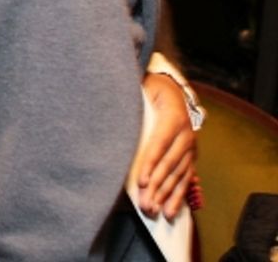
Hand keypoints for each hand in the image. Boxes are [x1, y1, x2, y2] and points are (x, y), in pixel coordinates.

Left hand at [136, 72, 195, 218]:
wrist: (173, 88)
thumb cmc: (150, 90)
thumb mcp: (141, 89)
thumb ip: (130, 103)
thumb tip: (108, 116)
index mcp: (173, 116)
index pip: (160, 143)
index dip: (150, 163)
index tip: (140, 181)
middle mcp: (186, 134)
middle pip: (170, 164)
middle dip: (157, 186)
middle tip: (145, 204)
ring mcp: (190, 147)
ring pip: (178, 175)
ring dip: (166, 195)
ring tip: (156, 211)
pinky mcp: (190, 156)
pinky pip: (185, 179)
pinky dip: (178, 196)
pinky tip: (170, 211)